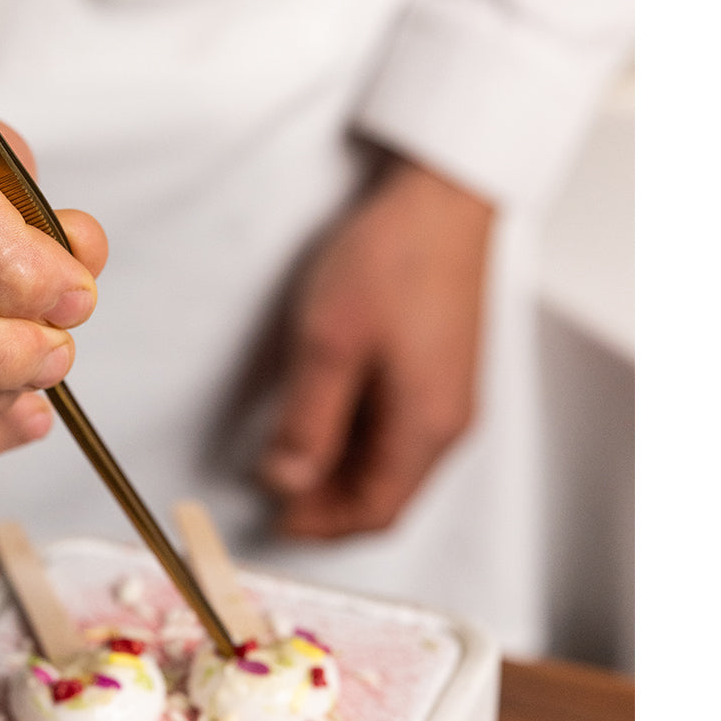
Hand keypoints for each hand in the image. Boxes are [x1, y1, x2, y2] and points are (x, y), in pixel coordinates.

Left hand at [259, 156, 492, 537]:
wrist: (442, 195)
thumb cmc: (394, 257)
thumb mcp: (329, 344)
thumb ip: (306, 422)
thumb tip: (285, 481)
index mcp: (426, 426)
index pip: (376, 511)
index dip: (320, 525)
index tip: (273, 516)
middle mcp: (447, 422)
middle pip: (386, 494)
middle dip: (327, 504)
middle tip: (273, 488)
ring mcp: (447, 399)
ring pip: (389, 466)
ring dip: (338, 473)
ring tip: (286, 455)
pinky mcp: (439, 374)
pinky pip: (396, 432)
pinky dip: (355, 443)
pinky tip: (320, 422)